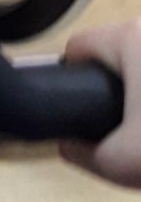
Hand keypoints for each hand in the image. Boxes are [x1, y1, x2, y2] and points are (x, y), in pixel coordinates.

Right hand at [61, 19, 140, 186]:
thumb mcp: (117, 163)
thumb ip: (77, 152)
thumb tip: (68, 145)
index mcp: (129, 38)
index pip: (76, 48)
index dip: (71, 80)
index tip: (84, 106)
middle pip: (113, 53)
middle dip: (116, 86)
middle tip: (127, 124)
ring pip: (140, 61)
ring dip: (139, 87)